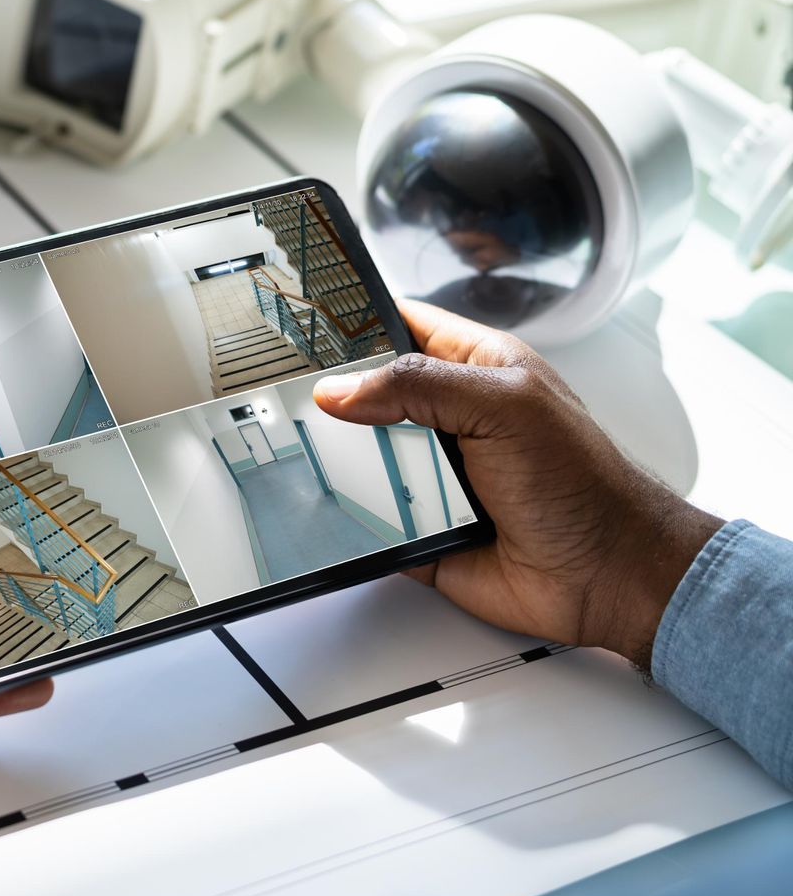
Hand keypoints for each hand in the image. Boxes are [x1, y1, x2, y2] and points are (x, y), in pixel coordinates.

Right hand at [313, 300, 722, 668]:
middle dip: (334, 397)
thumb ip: (420, 385)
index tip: (304, 324)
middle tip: (288, 394)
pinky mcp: (421, 528)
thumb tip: (341, 388)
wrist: (607, 576)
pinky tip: (333, 510)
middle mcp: (450, 418)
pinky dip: (352, 519)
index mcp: (475, 368)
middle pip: (368, 395)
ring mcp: (434, 473)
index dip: (356, 320)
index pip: (401, 325)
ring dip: (340, 461)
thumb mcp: (505, 406)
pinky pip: (369, 519)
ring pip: (361, 457)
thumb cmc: (585, 484)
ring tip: (304, 452)